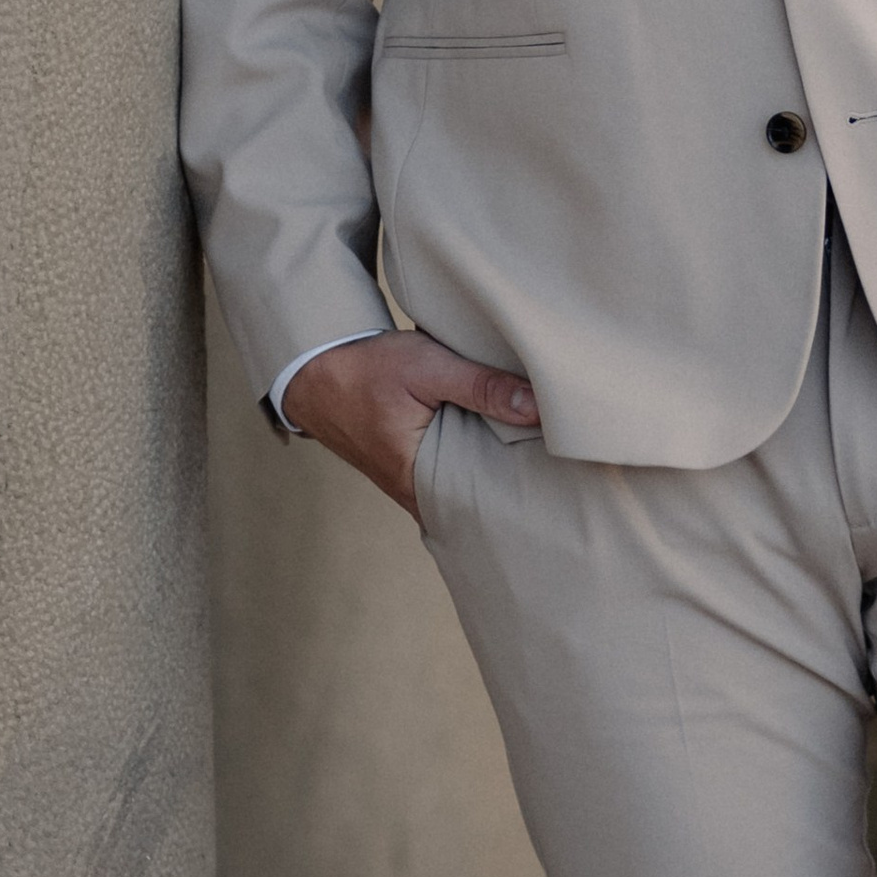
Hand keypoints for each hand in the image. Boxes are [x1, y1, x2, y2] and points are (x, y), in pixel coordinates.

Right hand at [281, 329, 538, 513]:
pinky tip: (504, 446)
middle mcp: (418, 495)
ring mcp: (414, 484)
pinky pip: (453, 473)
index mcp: (420, 483)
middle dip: (516, 489)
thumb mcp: (427, 368)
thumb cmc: (364, 371)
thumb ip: (482, 386)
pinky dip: (475, 461)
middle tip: (563, 477)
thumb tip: (538, 408)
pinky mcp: (413, 467)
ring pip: (467, 487)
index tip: (561, 489)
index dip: (521, 499)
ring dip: (496, 472)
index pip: (485, 509)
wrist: (313, 369)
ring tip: (545, 462)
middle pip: (480, 501)